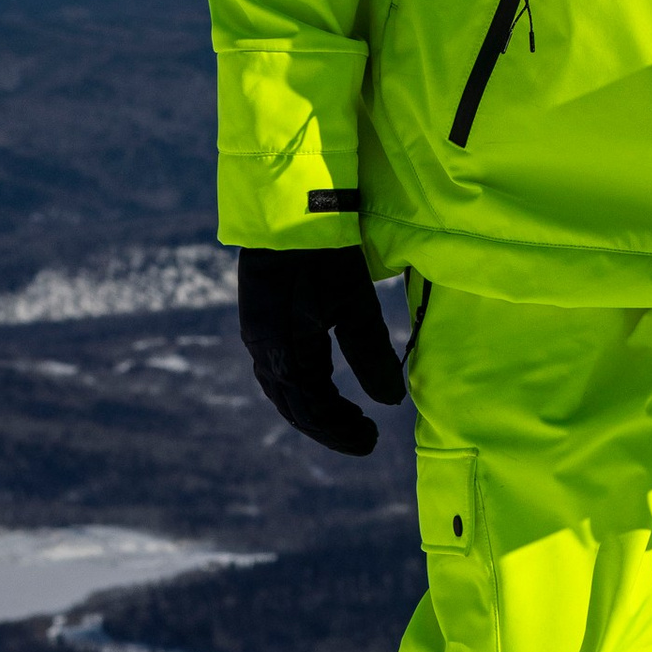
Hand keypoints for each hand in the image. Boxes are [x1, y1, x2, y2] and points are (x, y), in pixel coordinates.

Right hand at [236, 246, 406, 454]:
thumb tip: (392, 402)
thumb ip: (370, 354)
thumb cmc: (325, 255)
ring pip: (284, 391)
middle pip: (295, 406)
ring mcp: (259, 336)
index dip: (341, 430)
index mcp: (284, 353)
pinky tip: (321, 388)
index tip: (372, 441)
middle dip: (329, 426)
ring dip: (314, 410)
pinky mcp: (261, 321)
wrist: (288, 210)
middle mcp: (264, 351)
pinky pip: (277, 371)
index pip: (313, 409)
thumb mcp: (354, 304)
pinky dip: (302, 388)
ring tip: (347, 421)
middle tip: (365, 438)